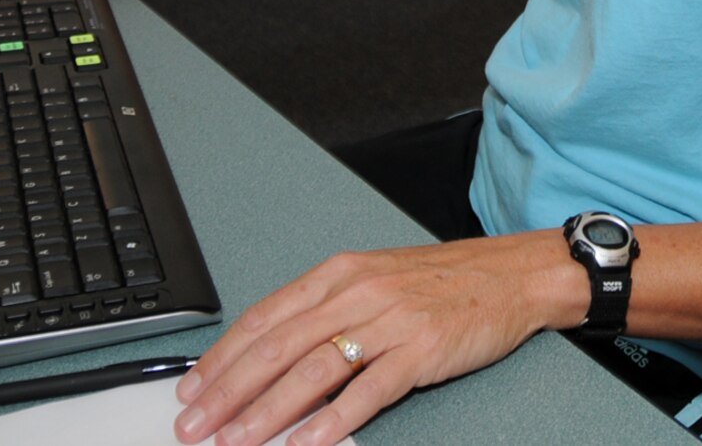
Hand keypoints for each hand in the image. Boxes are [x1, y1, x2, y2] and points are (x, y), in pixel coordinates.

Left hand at [172, 232, 580, 445]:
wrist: (509, 275)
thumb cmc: (441, 281)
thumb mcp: (373, 282)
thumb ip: (323, 315)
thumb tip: (269, 360)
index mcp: (339, 273)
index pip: (265, 317)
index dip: (222, 357)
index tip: (192, 390)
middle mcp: (358, 293)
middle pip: (278, 346)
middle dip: (229, 391)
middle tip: (197, 426)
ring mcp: (390, 321)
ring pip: (313, 370)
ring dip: (267, 412)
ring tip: (237, 441)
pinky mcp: (420, 350)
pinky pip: (368, 390)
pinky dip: (332, 420)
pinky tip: (306, 442)